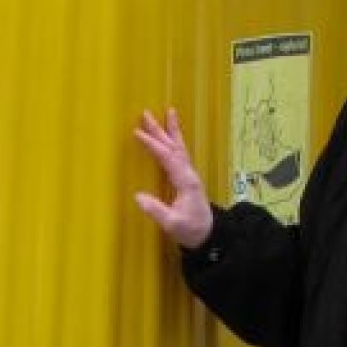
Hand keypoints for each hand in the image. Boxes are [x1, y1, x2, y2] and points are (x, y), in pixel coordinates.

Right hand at [134, 108, 214, 248]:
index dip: (152, 145)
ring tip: (168, 112)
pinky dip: (174, 141)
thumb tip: (138, 197)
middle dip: (160, 130)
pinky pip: (180, 154)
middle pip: (173, 146)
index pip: (167, 157)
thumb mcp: (172, 224)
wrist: (209, 234)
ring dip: (171, 130)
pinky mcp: (187, 178)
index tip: (138, 133)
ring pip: (179, 147)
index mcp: (185, 181)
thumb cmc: (191, 230)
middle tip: (146, 113)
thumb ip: (156, 210)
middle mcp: (189, 173)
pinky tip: (171, 135)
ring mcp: (189, 174)